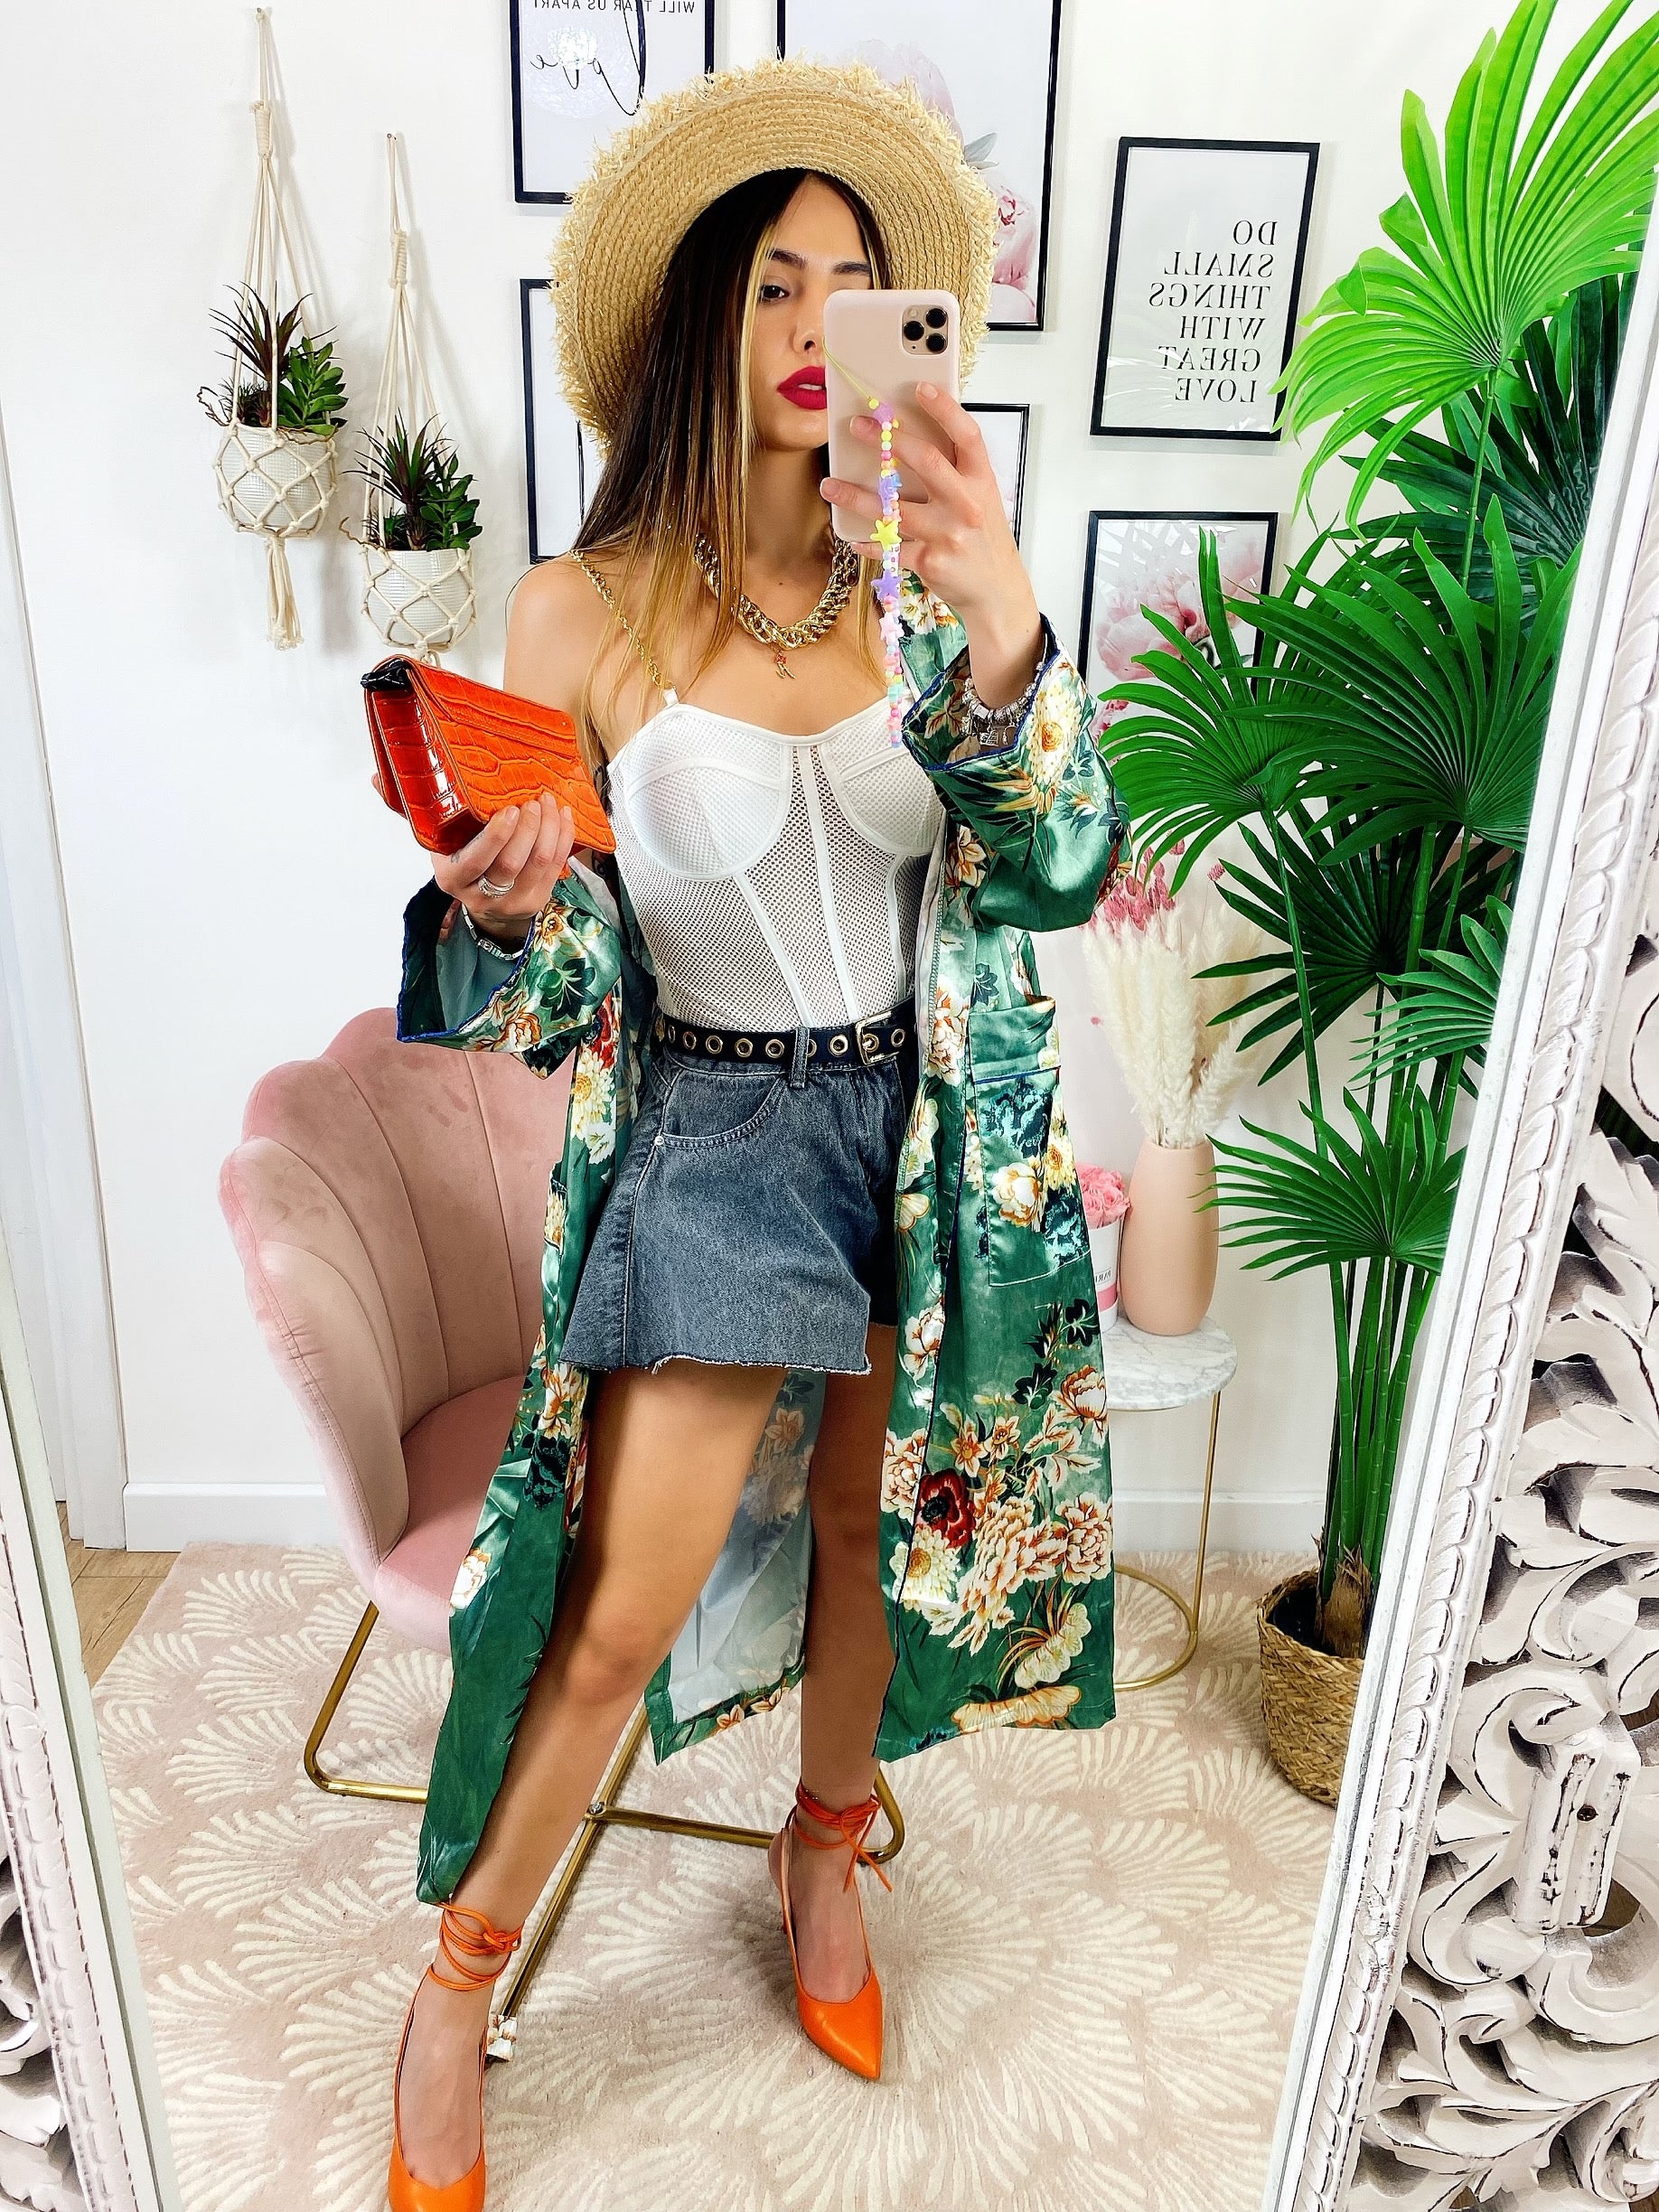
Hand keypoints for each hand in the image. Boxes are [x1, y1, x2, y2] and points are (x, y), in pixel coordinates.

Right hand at [433, 795, 575, 948]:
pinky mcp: (538, 900)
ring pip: (539, 862)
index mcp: (453, 879)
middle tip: (533, 802)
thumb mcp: (449, 847)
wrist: (485, 903)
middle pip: (512, 862)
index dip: (496, 835)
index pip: (476, 860)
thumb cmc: (465, 863)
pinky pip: (557, 865)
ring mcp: (513, 902)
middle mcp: (482, 896)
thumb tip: (477, 786)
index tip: (510, 810)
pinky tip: (562, 816)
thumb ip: (457, 826)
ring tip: (548, 803)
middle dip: (528, 827)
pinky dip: (563, 836)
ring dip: (549, 827)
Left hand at [821, 382, 1041, 704]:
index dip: (945, 409)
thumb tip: (911, 439)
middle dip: (887, 439)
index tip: (920, 388)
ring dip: (855, 496)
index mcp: (982, 480)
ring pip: (893, 508)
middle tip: (857, 426)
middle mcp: (966, 503)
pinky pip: (889, 547)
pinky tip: (850, 535)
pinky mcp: (930, 561)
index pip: (967, 435)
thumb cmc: (983, 538)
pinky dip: (868, 542)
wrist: (997, 590)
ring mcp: (947, 533)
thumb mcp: (981, 499)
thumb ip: (955, 471)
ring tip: (829, 485)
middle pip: (924, 460)